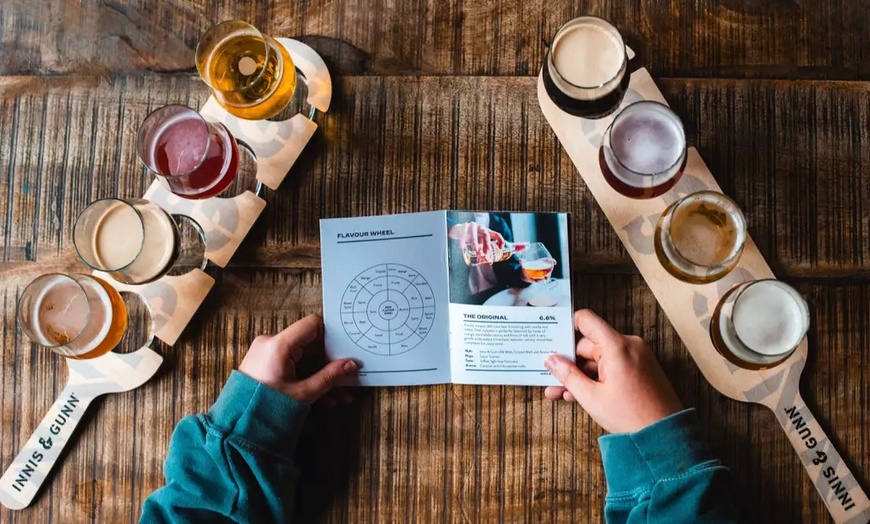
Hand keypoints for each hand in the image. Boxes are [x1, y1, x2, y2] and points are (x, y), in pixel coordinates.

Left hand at [239, 314, 357, 404]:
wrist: (236, 426)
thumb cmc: (265, 409)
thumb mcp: (303, 394)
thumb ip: (329, 377)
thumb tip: (351, 364)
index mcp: (279, 345)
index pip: (313, 324)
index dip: (331, 335)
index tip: (345, 349)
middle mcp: (270, 343)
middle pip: (309, 343)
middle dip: (329, 363)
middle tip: (346, 378)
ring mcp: (266, 352)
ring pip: (303, 358)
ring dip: (320, 374)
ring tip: (336, 397)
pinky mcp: (264, 363)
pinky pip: (292, 364)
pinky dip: (306, 377)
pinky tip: (322, 398)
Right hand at [448, 222, 504, 263]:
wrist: (461, 230)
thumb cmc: (473, 237)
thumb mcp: (480, 242)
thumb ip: (484, 250)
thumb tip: (490, 263)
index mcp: (487, 232)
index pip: (496, 235)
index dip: (500, 240)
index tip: (500, 248)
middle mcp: (481, 228)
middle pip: (486, 235)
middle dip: (486, 244)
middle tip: (486, 252)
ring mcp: (472, 227)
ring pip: (474, 234)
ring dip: (475, 242)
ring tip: (475, 250)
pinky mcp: (464, 227)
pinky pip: (464, 234)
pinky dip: (463, 240)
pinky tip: (462, 246)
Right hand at [544, 309, 682, 433]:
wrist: (665, 435)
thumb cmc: (632, 417)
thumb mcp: (592, 397)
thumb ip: (568, 375)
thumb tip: (550, 360)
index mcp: (617, 346)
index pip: (586, 320)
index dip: (567, 327)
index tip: (552, 340)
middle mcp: (628, 345)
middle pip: (589, 343)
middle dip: (568, 361)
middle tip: (550, 376)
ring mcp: (635, 357)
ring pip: (598, 358)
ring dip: (580, 374)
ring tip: (560, 392)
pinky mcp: (638, 368)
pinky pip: (611, 366)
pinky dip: (595, 377)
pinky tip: (578, 394)